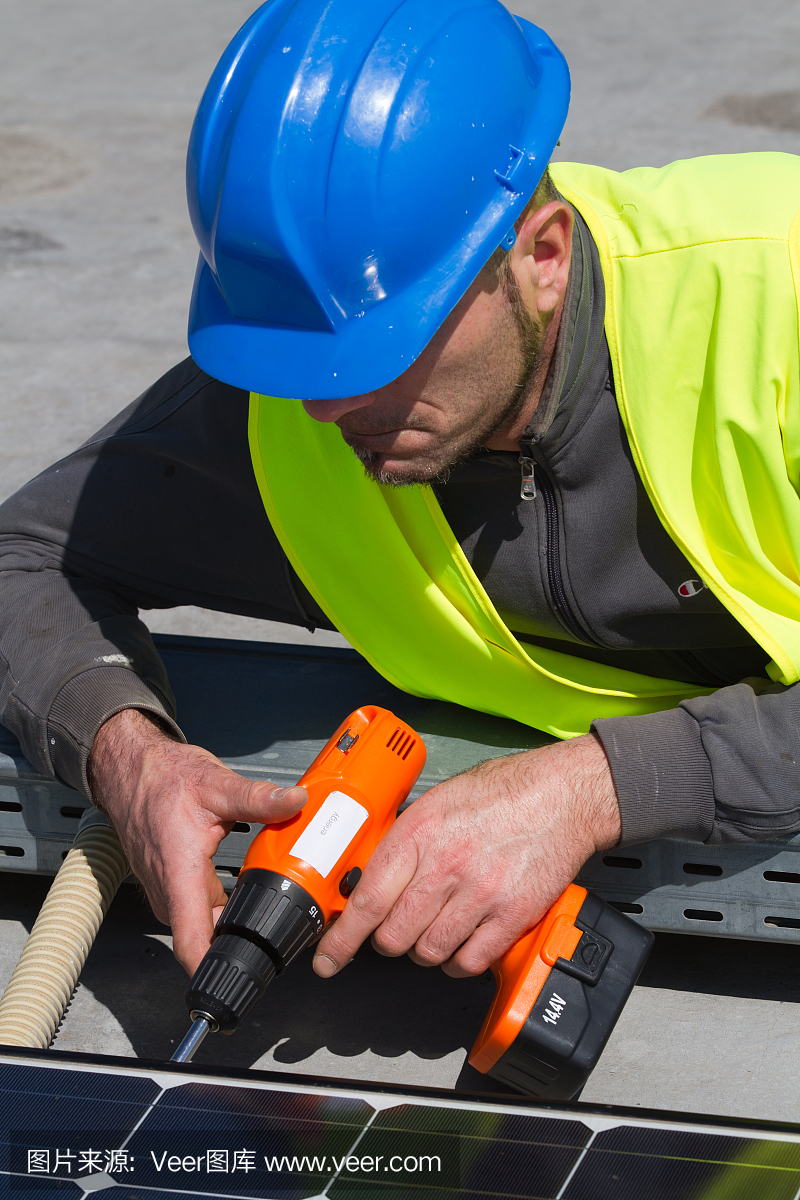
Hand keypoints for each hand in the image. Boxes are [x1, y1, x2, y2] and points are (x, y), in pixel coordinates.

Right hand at [88, 708, 305, 974]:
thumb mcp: (217, 785)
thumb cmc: (163, 779)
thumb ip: (258, 799)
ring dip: (232, 918)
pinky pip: (199, 908)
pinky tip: (241, 888)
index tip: (238, 980)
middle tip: (279, 924)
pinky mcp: (170, 886)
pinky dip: (221, 903)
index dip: (213, 968)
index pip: (190, 941)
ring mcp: (167, 891)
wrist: (133, 770)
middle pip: (206, 935)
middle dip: (240, 938)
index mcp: (178, 873)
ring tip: (264, 902)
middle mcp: (168, 891)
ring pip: (204, 921)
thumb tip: (295, 802)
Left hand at [312, 733, 618, 979]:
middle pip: (393, 937)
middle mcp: (445, 866)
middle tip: (400, 927)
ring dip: (426, 949)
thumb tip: (369, 876)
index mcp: (418, 834)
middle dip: (390, 940)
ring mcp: (480, 894)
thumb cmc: (500, 794)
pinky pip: (470, 961)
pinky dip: (461, 960)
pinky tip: (465, 940)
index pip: (367, 901)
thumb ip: (404, 840)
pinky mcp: (512, 915)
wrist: (561, 795)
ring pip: (429, 954)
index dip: (342, 939)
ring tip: (438, 926)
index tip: (328, 959)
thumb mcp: (437, 802)